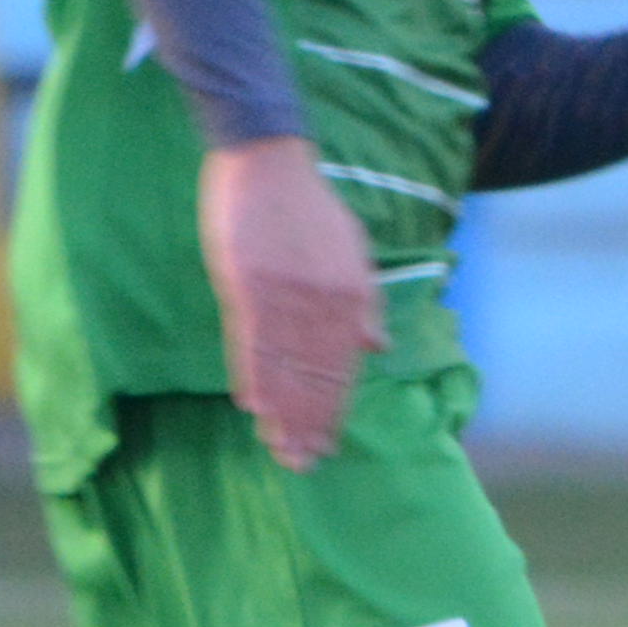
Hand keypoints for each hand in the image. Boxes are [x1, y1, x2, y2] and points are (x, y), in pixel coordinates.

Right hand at [202, 133, 384, 469]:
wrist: (271, 161)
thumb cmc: (309, 207)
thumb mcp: (352, 253)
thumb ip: (365, 304)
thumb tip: (377, 350)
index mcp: (351, 296)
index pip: (343, 367)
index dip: (334, 409)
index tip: (327, 445)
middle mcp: (324, 302)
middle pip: (315, 376)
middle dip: (309, 424)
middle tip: (302, 465)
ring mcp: (287, 295)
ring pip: (285, 366)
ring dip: (282, 412)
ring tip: (279, 450)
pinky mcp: (250, 284)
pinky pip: (252, 340)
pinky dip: (254, 375)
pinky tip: (253, 406)